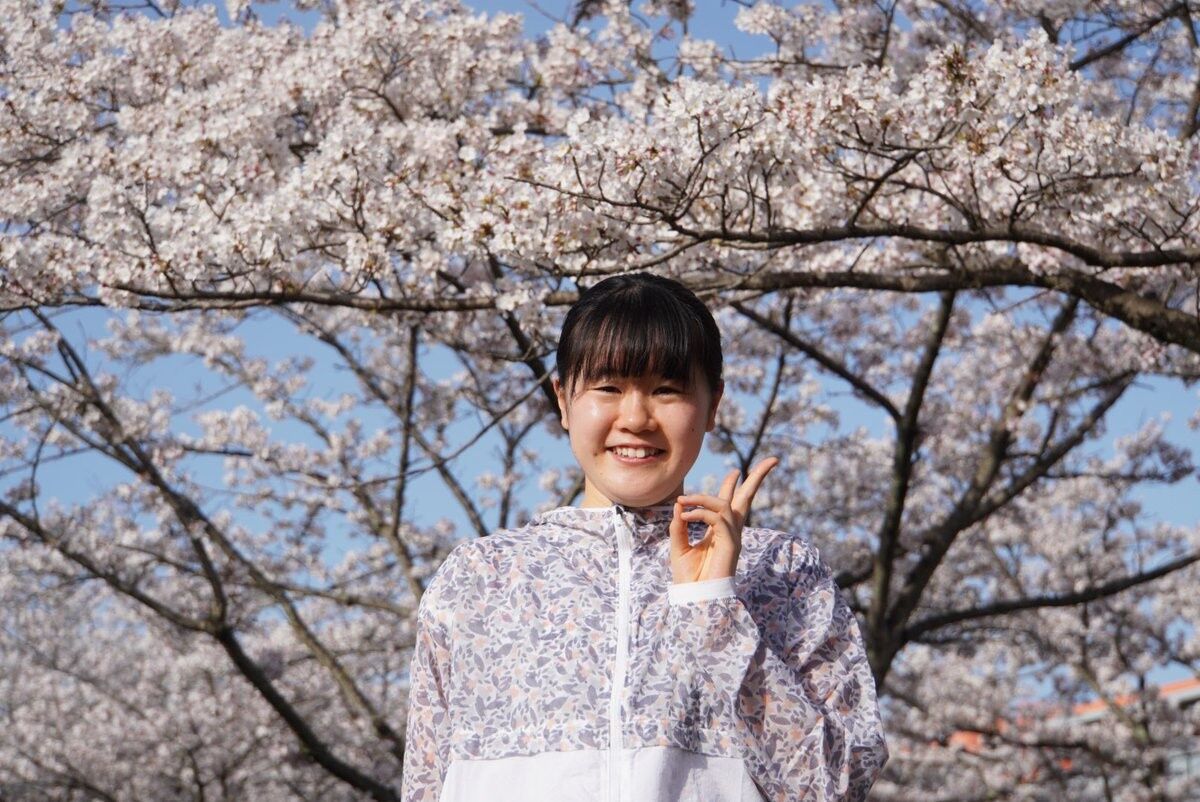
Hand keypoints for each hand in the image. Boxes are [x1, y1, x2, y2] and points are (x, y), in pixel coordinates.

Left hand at [669, 457, 780, 583]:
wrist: (694, 598)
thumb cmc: (688, 577)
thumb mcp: (678, 545)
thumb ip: (679, 525)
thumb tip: (679, 504)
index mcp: (719, 530)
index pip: (730, 502)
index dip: (732, 485)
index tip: (735, 471)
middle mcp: (730, 531)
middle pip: (748, 499)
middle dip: (758, 478)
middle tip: (773, 460)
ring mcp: (732, 537)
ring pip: (725, 505)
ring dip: (703, 498)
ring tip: (684, 500)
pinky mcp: (731, 545)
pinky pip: (719, 520)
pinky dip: (701, 513)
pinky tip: (686, 514)